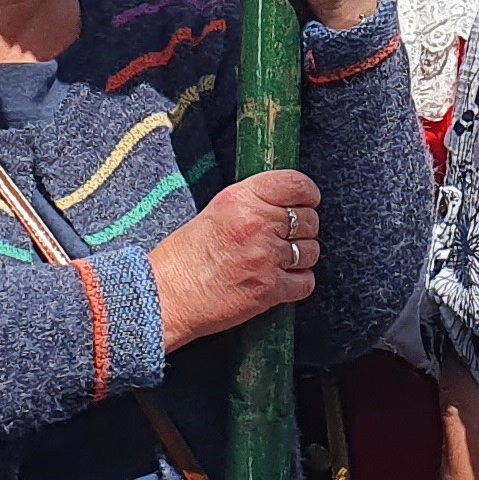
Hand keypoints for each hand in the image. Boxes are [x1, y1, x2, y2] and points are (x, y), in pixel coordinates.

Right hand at [150, 168, 318, 351]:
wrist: (167, 295)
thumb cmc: (184, 256)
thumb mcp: (216, 211)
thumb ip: (252, 203)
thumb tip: (285, 204)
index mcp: (241, 198)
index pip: (296, 184)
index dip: (308, 193)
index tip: (307, 200)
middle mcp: (257, 224)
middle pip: (309, 220)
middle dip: (303, 229)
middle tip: (285, 236)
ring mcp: (266, 258)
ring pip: (311, 251)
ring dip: (302, 256)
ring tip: (279, 260)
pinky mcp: (270, 290)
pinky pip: (305, 282)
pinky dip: (298, 282)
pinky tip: (280, 280)